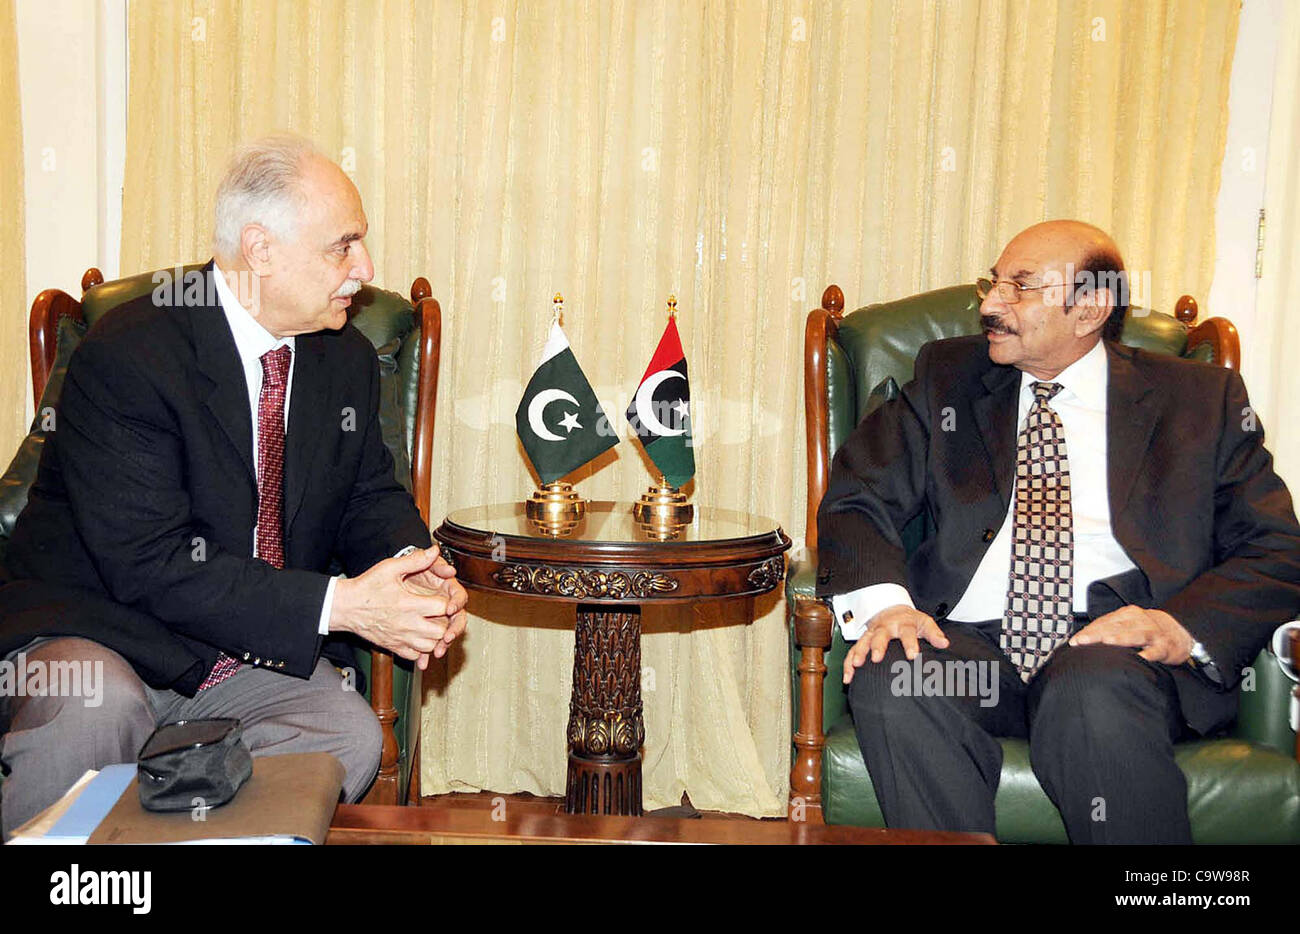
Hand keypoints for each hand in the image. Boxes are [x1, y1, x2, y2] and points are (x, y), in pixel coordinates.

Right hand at [330, 546, 464, 668]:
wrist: (345, 607)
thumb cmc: (366, 587)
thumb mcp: (390, 568)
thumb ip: (415, 560)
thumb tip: (434, 551)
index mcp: (410, 604)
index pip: (444, 608)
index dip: (447, 602)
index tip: (441, 598)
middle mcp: (408, 624)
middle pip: (441, 630)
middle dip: (444, 622)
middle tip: (439, 614)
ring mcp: (401, 638)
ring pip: (430, 646)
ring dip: (434, 637)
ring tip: (430, 624)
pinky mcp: (393, 647)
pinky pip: (415, 656)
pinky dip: (420, 649)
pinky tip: (418, 636)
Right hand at [842, 605, 949, 683]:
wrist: (892, 610)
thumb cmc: (910, 621)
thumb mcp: (925, 622)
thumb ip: (934, 633)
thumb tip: (944, 643)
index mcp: (903, 624)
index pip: (907, 633)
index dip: (910, 644)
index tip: (913, 656)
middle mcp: (885, 628)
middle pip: (880, 636)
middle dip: (877, 646)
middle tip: (875, 658)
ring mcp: (872, 633)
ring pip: (863, 642)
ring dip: (858, 653)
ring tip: (856, 665)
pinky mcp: (863, 640)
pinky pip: (853, 651)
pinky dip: (848, 663)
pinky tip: (848, 677)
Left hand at [1068, 605, 1193, 664]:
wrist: (1181, 632)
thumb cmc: (1147, 630)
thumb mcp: (1128, 625)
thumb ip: (1109, 629)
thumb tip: (1081, 639)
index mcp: (1128, 615)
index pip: (1105, 622)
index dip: (1089, 631)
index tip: (1074, 641)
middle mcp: (1139, 621)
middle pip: (1115, 626)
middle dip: (1097, 634)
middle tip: (1081, 641)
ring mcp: (1153, 633)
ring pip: (1135, 634)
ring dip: (1121, 638)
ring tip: (1106, 642)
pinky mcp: (1166, 647)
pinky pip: (1156, 650)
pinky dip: (1149, 653)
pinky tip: (1140, 658)